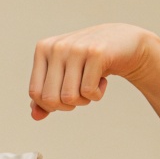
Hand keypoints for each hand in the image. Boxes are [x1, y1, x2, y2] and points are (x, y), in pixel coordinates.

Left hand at [28, 23, 159, 120]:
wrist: (124, 42)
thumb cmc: (89, 62)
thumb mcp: (64, 76)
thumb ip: (46, 96)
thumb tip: (35, 116)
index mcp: (43, 49)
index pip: (35, 93)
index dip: (50, 104)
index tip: (65, 95)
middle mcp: (57, 47)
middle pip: (50, 99)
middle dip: (67, 105)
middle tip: (80, 92)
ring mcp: (76, 48)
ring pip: (69, 97)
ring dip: (84, 100)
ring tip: (91, 84)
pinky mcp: (96, 53)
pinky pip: (88, 92)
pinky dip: (97, 94)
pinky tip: (102, 80)